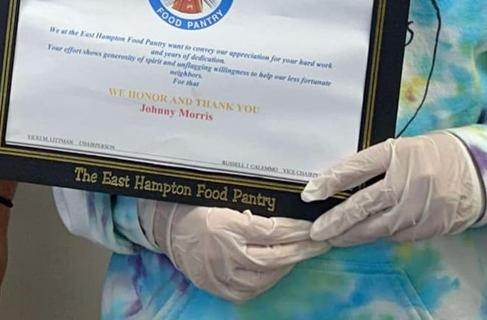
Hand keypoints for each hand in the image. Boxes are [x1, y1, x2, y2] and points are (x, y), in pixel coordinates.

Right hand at [139, 202, 329, 303]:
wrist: (166, 228)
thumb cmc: (195, 206)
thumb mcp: (222, 196)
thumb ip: (252, 205)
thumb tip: (287, 206)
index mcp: (225, 226)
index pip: (271, 232)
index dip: (296, 230)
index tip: (312, 226)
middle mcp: (224, 254)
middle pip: (274, 258)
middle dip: (301, 250)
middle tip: (320, 242)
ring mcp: (220, 275)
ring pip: (265, 277)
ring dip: (287, 265)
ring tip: (302, 253)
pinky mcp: (218, 288)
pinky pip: (250, 291)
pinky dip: (268, 280)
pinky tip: (278, 269)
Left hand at [303, 130, 484, 245]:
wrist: (480, 170)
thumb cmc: (435, 154)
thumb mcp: (404, 148)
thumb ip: (376, 165)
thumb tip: (342, 184)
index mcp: (397, 153)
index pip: (355, 168)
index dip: (330, 181)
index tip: (310, 193)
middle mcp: (407, 180)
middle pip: (362, 204)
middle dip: (336, 221)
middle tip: (316, 230)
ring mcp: (419, 206)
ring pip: (377, 227)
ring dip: (353, 235)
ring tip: (334, 238)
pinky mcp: (430, 226)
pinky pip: (397, 234)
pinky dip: (378, 236)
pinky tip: (365, 236)